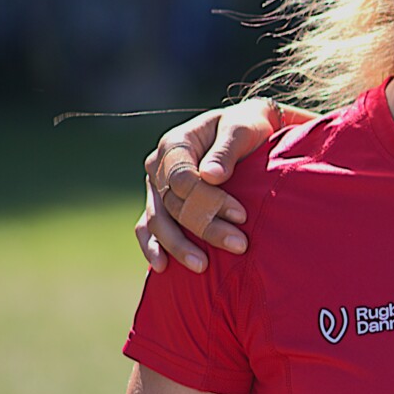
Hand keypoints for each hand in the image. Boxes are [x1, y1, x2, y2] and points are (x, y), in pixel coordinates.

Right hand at [134, 101, 287, 270]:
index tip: (242, 216)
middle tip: (238, 245)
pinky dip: (152, 247)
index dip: (210, 200)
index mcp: (175, 143)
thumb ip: (227, 149)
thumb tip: (211, 175)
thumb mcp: (242, 128)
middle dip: (204, 227)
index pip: (182, 179)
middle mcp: (158, 166)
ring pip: (157, 221)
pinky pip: (147, 228)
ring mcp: (156, 187)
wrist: (244, 131)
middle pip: (173, 204)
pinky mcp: (160, 204)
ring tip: (202, 266)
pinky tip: (163, 267)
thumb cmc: (246, 127)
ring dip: (178, 245)